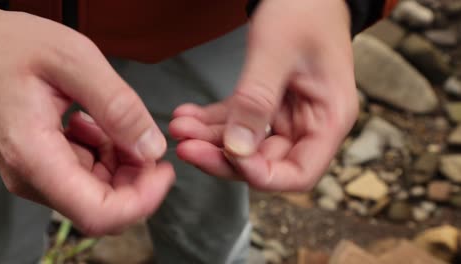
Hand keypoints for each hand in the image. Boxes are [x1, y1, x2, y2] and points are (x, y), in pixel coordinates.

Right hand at [0, 9, 173, 234]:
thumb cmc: (12, 46)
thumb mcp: (74, 61)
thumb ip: (117, 106)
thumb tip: (151, 148)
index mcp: (35, 155)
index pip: (98, 213)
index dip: (142, 200)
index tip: (163, 170)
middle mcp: (33, 175)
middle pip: (104, 205)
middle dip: (137, 176)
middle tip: (143, 134)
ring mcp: (37, 173)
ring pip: (100, 190)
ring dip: (122, 160)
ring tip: (112, 119)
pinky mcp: (43, 164)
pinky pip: (88, 173)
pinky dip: (106, 151)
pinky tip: (95, 122)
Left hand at [170, 0, 357, 190]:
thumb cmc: (304, 9)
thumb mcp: (277, 52)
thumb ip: (257, 101)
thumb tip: (236, 148)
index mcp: (329, 119)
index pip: (299, 173)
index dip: (262, 174)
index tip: (227, 156)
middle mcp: (310, 125)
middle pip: (266, 162)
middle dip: (223, 157)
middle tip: (187, 147)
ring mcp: (288, 116)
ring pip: (246, 145)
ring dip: (210, 140)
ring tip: (180, 126)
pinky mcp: (268, 105)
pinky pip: (238, 122)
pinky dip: (212, 121)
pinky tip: (188, 115)